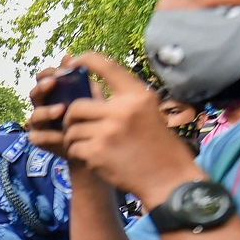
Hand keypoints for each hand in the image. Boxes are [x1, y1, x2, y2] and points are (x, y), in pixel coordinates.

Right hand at [27, 57, 93, 158]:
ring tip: (61, 110)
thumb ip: (82, 80)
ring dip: (46, 111)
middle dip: (42, 88)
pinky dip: (48, 136)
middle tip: (53, 83)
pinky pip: (38, 137)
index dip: (47, 73)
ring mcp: (39, 124)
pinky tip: (61, 135)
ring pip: (35, 116)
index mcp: (53, 93)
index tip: (59, 71)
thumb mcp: (91, 97)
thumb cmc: (91, 117)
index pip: (43, 78)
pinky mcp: (40, 140)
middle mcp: (42, 106)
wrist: (92, 145)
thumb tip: (71, 58)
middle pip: (34, 94)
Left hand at [43, 53, 203, 207]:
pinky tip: (92, 157)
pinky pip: (73, 147)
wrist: (168, 178)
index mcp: (137, 95)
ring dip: (75, 138)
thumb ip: (123, 99)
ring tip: (88, 144)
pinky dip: (78, 153)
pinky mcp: (97, 152)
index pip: (106, 65)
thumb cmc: (156, 144)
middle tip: (77, 126)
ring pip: (72, 129)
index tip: (73, 63)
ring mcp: (108, 132)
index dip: (85, 60)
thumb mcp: (148, 111)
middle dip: (72, 118)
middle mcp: (122, 110)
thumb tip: (87, 83)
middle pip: (76, 106)